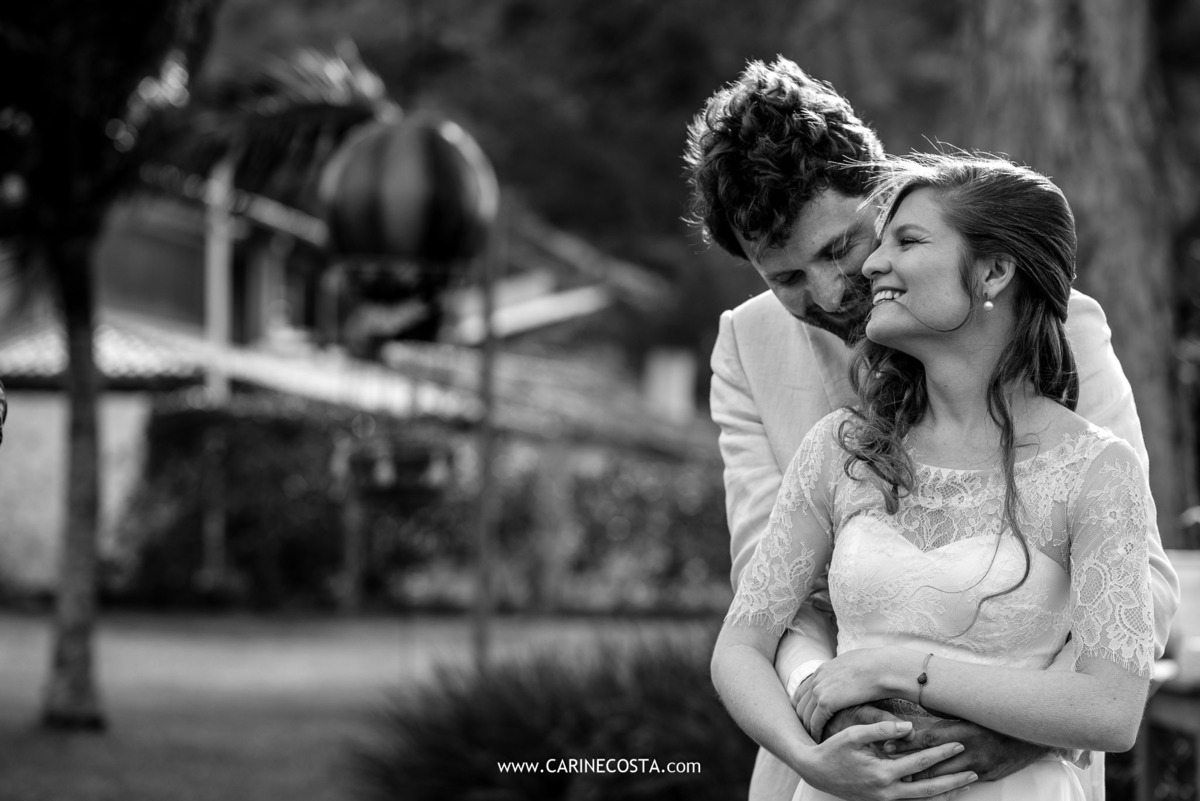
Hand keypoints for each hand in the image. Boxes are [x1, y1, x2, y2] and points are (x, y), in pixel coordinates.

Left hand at [797, 649, 897, 739]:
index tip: (808, 718)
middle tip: (806, 733)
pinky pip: (815, 722)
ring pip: (805, 714)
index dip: (805, 706)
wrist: (883, 668)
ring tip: (811, 740)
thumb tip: (850, 678)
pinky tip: (819, 741)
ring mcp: (819, 689)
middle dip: (802, 718)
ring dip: (807, 727)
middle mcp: (817, 678)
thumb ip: (846, 674)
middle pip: (800, 703)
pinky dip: (815, 732)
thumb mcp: (856, 666)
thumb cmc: (878, 667)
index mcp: (823, 670)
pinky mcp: (826, 702)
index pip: (804, 691)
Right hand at [802, 720, 977, 800]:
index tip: (958, 745)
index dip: (941, 753)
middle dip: (953, 781)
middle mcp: (887, 792)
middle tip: (974, 772)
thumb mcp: (853, 735)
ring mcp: (885, 800)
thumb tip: (909, 727)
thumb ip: (881, 729)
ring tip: (965, 786)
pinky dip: (929, 799)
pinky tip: (941, 793)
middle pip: (929, 789)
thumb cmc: (833, 750)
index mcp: (882, 773)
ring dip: (946, 794)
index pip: (920, 762)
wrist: (815, 771)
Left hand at [888, 717, 1052, 781]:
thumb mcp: (971, 710)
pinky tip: (931, 784)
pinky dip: (945, 783)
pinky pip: (961, 782)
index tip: (887, 744)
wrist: (1031, 734)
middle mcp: (970, 751)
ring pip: (944, 777)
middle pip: (931, 762)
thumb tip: (921, 707)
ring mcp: (979, 766)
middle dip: (909, 765)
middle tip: (889, 765)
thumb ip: (948, 713)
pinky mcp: (986, 776)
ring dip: (923, 777)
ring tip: (903, 777)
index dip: (906, 743)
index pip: (927, 739)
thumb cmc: (997, 717)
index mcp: (964, 731)